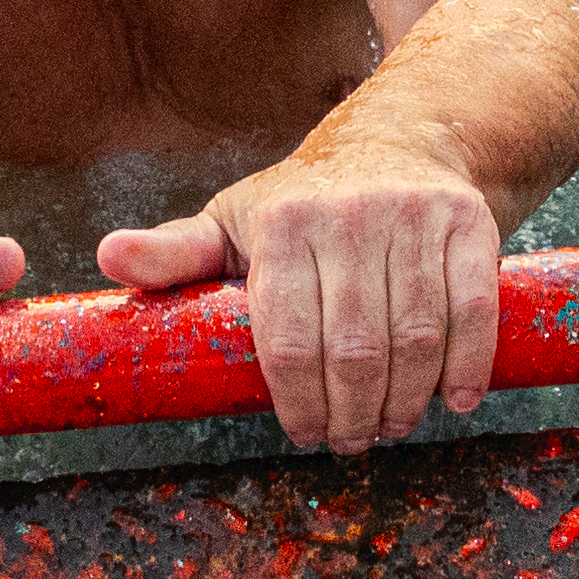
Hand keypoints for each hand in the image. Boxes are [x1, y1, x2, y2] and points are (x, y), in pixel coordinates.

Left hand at [98, 133, 500, 452]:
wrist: (400, 137)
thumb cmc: (303, 201)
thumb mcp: (233, 221)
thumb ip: (174, 253)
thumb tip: (106, 258)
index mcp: (281, 222)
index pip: (287, 338)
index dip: (298, 402)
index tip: (304, 434)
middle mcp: (347, 215)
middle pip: (354, 349)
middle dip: (352, 413)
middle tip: (351, 440)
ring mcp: (412, 216)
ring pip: (414, 335)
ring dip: (406, 400)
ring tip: (391, 425)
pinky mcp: (467, 221)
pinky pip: (472, 307)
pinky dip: (467, 363)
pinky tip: (455, 398)